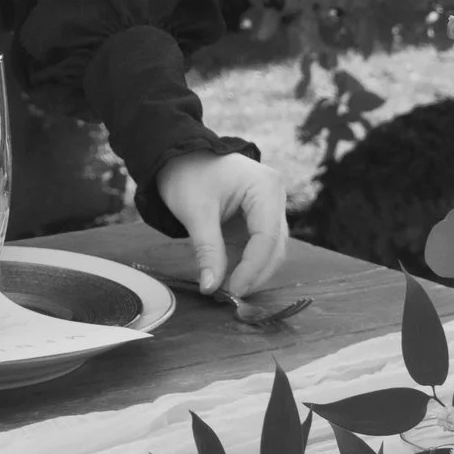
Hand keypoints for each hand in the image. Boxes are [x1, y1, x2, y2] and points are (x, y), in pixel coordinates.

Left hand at [156, 150, 290, 298]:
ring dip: (251, 272)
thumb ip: (207, 251)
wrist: (178, 156)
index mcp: (266, 188)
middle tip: (229, 296)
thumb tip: (210, 287)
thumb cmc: (187, 174)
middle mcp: (275, 198)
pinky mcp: (257, 220)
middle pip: (275, 247)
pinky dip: (245, 265)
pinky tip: (228, 278)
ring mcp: (269, 209)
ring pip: (270, 251)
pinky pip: (258, 248)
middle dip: (254, 274)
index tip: (233, 290)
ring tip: (225, 289)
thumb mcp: (196, 212)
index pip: (267, 237)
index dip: (253, 268)